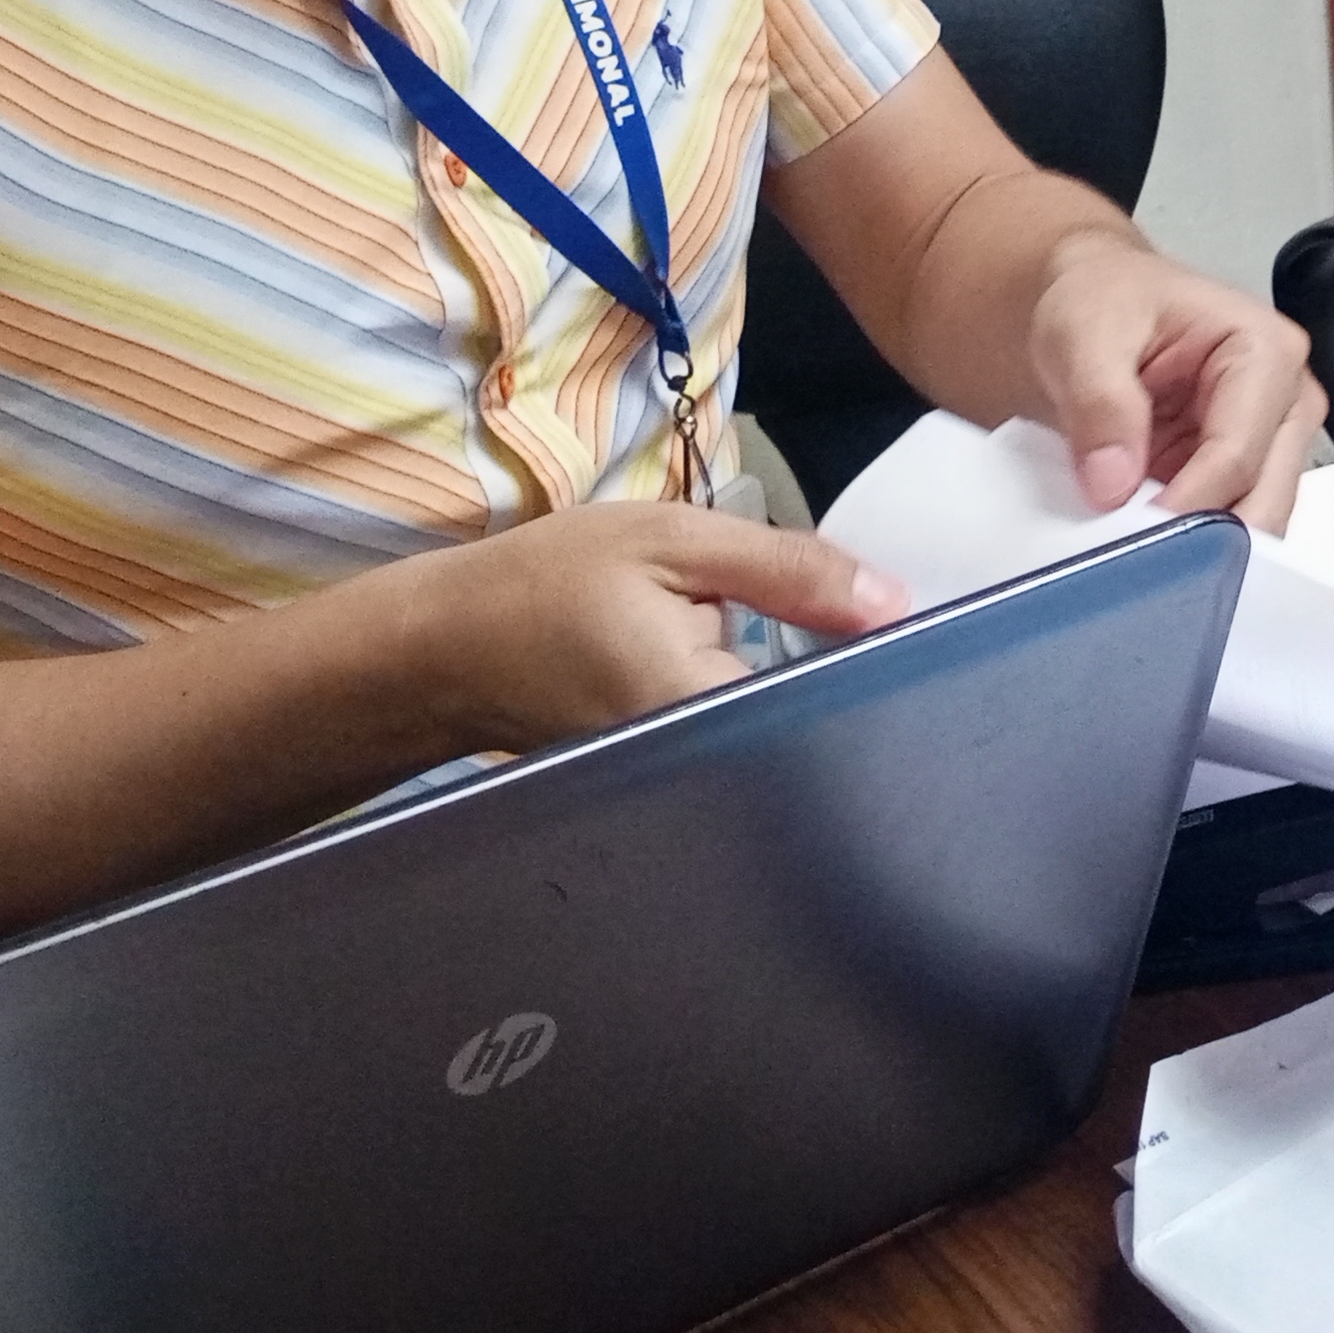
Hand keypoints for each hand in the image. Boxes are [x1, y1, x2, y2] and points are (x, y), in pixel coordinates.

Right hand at [405, 501, 911, 756]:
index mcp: (702, 709)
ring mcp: (680, 791)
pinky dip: (745, 711)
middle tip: (812, 627)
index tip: (888, 632)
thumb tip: (893, 601)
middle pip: (810, 735)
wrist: (440, 651)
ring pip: (774, 742)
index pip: (830, 708)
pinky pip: (737, 751)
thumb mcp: (669, 541)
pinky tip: (723, 674)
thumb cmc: (544, 586)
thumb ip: (787, 570)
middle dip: (829, 683)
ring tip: (758, 651)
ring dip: (787, 695)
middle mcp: (699, 772)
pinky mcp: (666, 790)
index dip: (870, 669)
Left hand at [1024, 237, 1320, 531]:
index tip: (1128, 537)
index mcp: (1266, 350)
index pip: (1238, 454)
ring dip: (1197, 545)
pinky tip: (1144, 540)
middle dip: (1203, 538)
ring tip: (1133, 546)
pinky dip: (1188, 543)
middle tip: (1134, 557)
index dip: (1183, 505)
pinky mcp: (1246, 473)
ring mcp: (1272, 442)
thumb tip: (1113, 483)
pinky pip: (1228, 527)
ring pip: (1253, 523)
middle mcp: (1287, 400)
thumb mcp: (1084, 334)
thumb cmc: (1104, 299)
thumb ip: (1101, 405)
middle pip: (1265, 499)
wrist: (1095, 304)